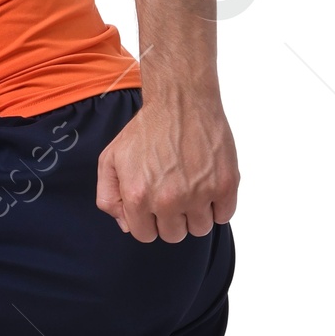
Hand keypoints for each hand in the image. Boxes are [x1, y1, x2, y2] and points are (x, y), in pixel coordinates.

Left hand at [98, 92, 238, 241]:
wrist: (181, 100)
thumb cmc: (147, 129)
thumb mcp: (110, 159)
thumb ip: (109, 197)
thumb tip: (126, 225)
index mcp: (138, 196)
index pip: (145, 235)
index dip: (149, 219)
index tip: (154, 203)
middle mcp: (168, 200)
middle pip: (174, 235)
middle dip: (172, 218)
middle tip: (173, 193)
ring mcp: (199, 194)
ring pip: (200, 229)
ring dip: (196, 213)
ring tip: (192, 188)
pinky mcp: (225, 185)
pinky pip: (224, 215)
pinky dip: (218, 205)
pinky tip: (208, 185)